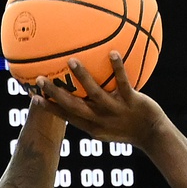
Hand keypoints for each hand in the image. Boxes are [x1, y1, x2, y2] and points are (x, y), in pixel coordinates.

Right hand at [35, 53, 168, 148]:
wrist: (152, 135)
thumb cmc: (128, 128)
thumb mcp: (106, 127)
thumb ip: (91, 114)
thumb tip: (78, 97)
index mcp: (91, 126)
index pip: (66, 116)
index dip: (49, 107)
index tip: (33, 96)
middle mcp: (100, 119)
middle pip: (73, 106)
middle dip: (56, 93)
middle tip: (41, 79)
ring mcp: (115, 110)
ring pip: (95, 93)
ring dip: (82, 77)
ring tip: (71, 61)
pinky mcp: (131, 101)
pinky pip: (122, 83)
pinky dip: (117, 68)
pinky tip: (112, 53)